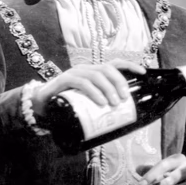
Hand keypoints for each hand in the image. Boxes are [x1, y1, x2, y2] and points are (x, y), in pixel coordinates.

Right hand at [31, 59, 145, 116]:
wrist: (41, 105)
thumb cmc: (67, 105)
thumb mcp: (88, 104)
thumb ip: (101, 107)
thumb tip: (122, 121)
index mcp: (94, 72)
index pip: (115, 64)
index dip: (130, 66)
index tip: (144, 72)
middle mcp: (86, 69)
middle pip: (108, 69)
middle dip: (119, 82)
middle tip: (125, 98)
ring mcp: (74, 73)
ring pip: (96, 75)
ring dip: (108, 89)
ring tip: (114, 103)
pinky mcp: (64, 80)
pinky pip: (81, 82)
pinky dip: (93, 92)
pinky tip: (100, 102)